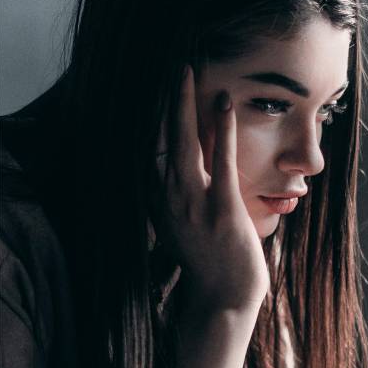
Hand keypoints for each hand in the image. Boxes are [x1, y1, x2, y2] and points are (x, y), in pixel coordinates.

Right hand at [158, 66, 268, 314]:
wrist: (222, 303)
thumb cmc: (209, 269)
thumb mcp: (185, 230)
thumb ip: (179, 201)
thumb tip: (181, 178)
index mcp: (158, 203)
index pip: (145, 150)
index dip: (143, 117)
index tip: (144, 88)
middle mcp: (168, 199)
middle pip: (157, 137)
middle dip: (160, 99)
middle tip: (164, 63)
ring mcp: (193, 203)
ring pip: (183, 142)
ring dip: (184, 102)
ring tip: (185, 69)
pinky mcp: (222, 208)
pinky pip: (220, 160)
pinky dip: (223, 128)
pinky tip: (224, 101)